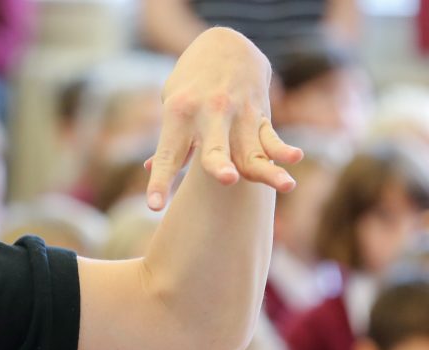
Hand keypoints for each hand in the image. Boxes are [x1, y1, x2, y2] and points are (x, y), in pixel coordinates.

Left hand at [145, 28, 303, 210]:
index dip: (161, 182)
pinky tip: (295, 158)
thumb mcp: (171, 106)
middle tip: (227, 179)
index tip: (155, 206)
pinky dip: (284, 148)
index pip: (168, 156)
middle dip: (220, 163)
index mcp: (179, 114)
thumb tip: (151, 168)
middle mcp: (209, 114)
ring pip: (252, 149)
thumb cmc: (190, 86)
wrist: (225, 45)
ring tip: (286, 185)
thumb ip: (169, 142)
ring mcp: (238, 114)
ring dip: (268, 169)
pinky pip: (272, 136)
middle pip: (215, 147)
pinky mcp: (259, 114)